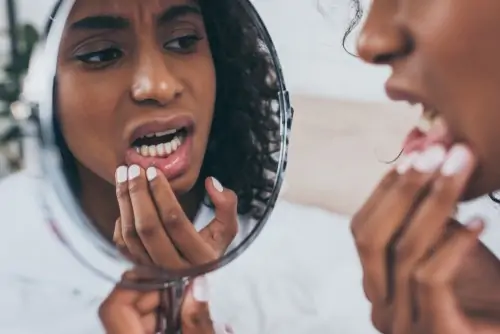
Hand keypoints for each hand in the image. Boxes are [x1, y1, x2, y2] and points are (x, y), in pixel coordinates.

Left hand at [99, 276, 233, 333]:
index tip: (164, 274)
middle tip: (185, 288)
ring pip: (134, 323)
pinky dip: (162, 324)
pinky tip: (183, 324)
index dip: (134, 285)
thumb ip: (198, 322)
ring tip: (188, 307)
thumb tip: (198, 285)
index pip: (114, 309)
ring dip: (160, 309)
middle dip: (155, 295)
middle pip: (125, 312)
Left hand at [114, 165, 237, 268]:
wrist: (195, 277)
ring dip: (125, 202)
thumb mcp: (227, 229)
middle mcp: (175, 268)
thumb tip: (211, 182)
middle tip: (133, 169)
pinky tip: (125, 202)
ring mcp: (154, 271)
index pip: (174, 219)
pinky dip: (121, 221)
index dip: (161, 192)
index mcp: (200, 257)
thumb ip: (226, 205)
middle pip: (148, 227)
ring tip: (123, 176)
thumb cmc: (210, 247)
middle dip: (137, 193)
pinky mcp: (138, 270)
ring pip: (131, 235)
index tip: (154, 170)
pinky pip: (123, 245)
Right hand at [351, 144, 499, 332]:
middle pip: (371, 238)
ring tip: (459, 169)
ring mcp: (403, 324)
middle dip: (402, 189)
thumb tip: (419, 154)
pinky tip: (480, 222)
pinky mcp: (434, 332)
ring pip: (403, 252)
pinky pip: (429, 277)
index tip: (414, 155)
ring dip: (434, 202)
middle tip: (434, 152)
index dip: (385, 190)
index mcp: (378, 284)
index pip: (363, 230)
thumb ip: (428, 217)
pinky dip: (453, 244)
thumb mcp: (448, 247)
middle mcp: (381, 306)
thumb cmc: (484, 295)